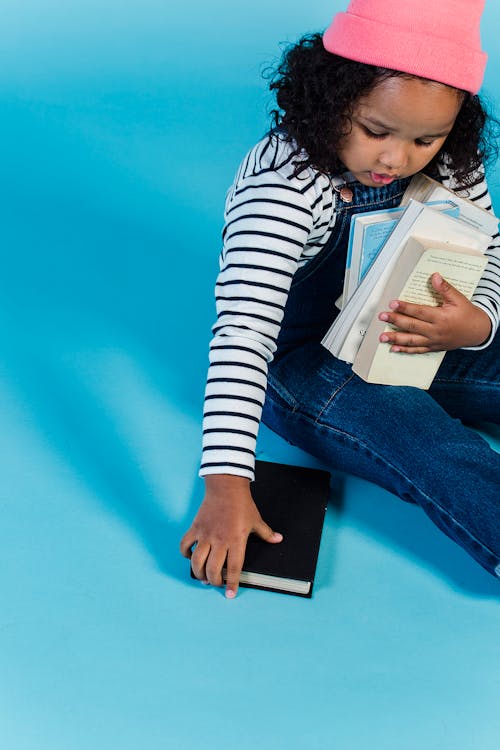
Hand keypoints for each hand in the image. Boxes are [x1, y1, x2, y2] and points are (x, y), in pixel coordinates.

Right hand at [180, 474, 282, 598]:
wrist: (226, 486)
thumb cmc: (242, 504)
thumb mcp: (257, 520)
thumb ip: (266, 533)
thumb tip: (278, 539)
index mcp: (236, 541)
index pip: (234, 568)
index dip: (232, 583)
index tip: (230, 594)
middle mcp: (220, 540)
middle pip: (213, 569)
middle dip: (214, 581)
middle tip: (215, 583)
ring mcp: (206, 534)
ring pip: (197, 561)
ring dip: (198, 572)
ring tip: (202, 576)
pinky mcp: (196, 528)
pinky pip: (185, 545)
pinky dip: (185, 554)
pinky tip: (190, 557)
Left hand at [377, 273, 491, 352]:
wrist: (477, 332)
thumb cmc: (467, 314)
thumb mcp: (459, 299)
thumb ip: (445, 289)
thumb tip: (434, 276)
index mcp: (441, 317)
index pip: (419, 312)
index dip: (405, 308)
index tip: (392, 304)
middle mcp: (435, 331)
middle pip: (412, 326)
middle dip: (395, 321)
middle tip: (382, 317)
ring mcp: (433, 341)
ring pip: (412, 341)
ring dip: (396, 338)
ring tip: (382, 337)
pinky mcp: (433, 347)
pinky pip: (417, 350)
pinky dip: (405, 350)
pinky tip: (394, 348)